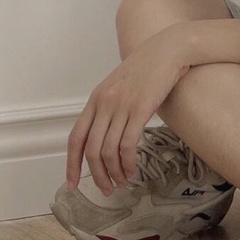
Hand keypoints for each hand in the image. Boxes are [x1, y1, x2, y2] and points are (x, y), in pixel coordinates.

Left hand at [65, 30, 188, 194]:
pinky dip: (128, 163)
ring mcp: (122, 106)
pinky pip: (128, 145)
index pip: (75, 138)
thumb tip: (105, 136)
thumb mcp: (119, 86)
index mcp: (96, 99)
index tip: (73, 184)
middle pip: (91, 149)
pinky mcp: (141, 109)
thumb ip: (109, 107)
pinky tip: (133, 169)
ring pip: (109, 150)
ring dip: (114, 172)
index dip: (71, 164)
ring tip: (122, 181)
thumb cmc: (146, 68)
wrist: (167, 50)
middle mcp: (104, 103)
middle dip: (97, 175)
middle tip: (107, 189)